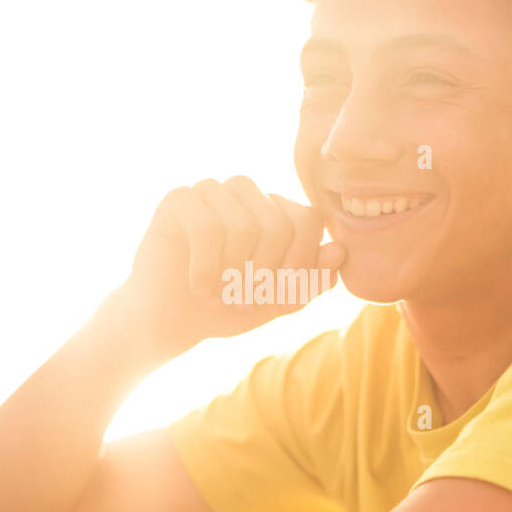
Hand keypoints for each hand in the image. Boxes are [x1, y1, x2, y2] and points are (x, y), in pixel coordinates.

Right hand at [121, 176, 346, 356]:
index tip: (277, 298)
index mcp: (276, 208)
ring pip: (244, 226)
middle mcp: (247, 192)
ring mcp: (212, 191)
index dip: (298, 266)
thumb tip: (340, 252)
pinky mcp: (179, 199)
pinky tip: (197, 285)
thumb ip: (310, 279)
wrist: (172, 320)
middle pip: (279, 224)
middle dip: (263, 275)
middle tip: (241, 300)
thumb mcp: (278, 301)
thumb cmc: (227, 306)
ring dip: (231, 275)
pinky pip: (206, 227)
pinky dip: (206, 268)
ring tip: (217, 293)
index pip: (309, 221)